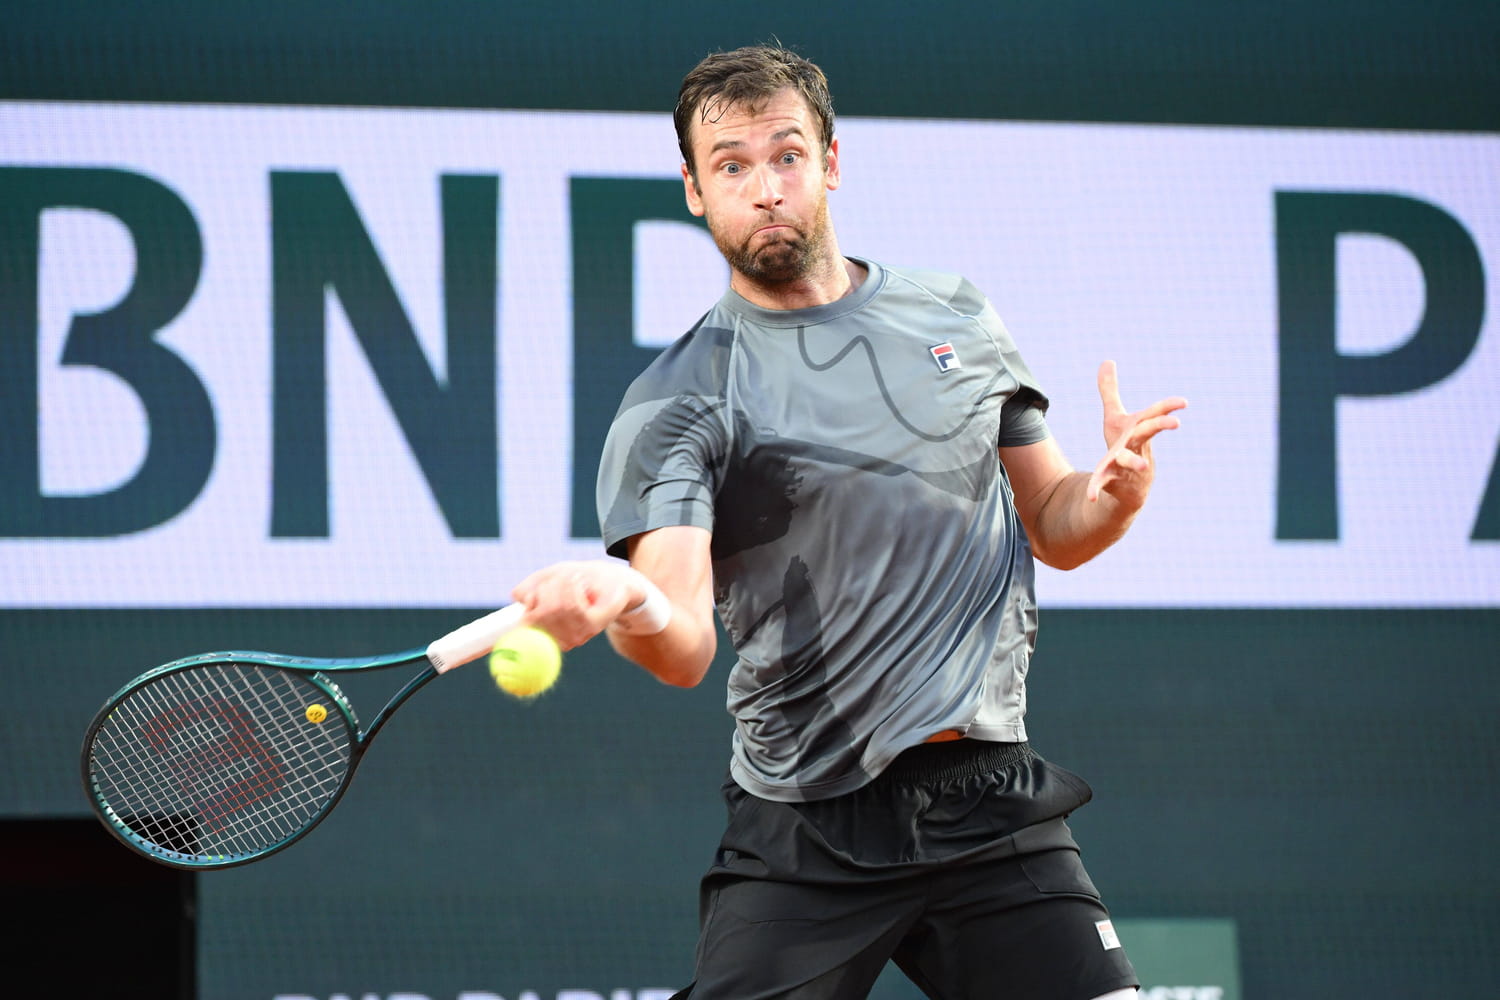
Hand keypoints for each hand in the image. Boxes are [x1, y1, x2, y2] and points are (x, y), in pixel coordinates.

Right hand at [509, 559, 640, 649]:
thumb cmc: (577, 581)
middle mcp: (560, 641)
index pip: (523, 639)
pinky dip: (572, 585)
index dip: (514, 632)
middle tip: (556, 579)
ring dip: (560, 583)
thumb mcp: (548, 579)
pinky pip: (571, 603)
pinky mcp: (594, 625)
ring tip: (571, 578)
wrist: (612, 581)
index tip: (505, 623)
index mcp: (545, 634)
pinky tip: (579, 581)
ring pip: (554, 606)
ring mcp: (578, 636)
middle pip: (539, 613)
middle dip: (545, 588)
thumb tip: (517, 597)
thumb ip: (530, 587)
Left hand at [1086, 360, 1186, 504]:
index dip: (1168, 407)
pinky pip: (1103, 483)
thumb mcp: (1115, 418)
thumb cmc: (1124, 446)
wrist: (1129, 486)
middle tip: (1176, 422)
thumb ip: (1110, 391)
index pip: (1154, 414)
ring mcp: (1125, 464)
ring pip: (1129, 460)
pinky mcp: (1112, 480)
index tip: (1184, 402)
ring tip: (1144, 464)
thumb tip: (1107, 360)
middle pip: (1147, 433)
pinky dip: (1097, 488)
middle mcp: (1135, 445)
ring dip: (1135, 461)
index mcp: (1137, 429)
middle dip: (1159, 426)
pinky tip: (1091, 496)